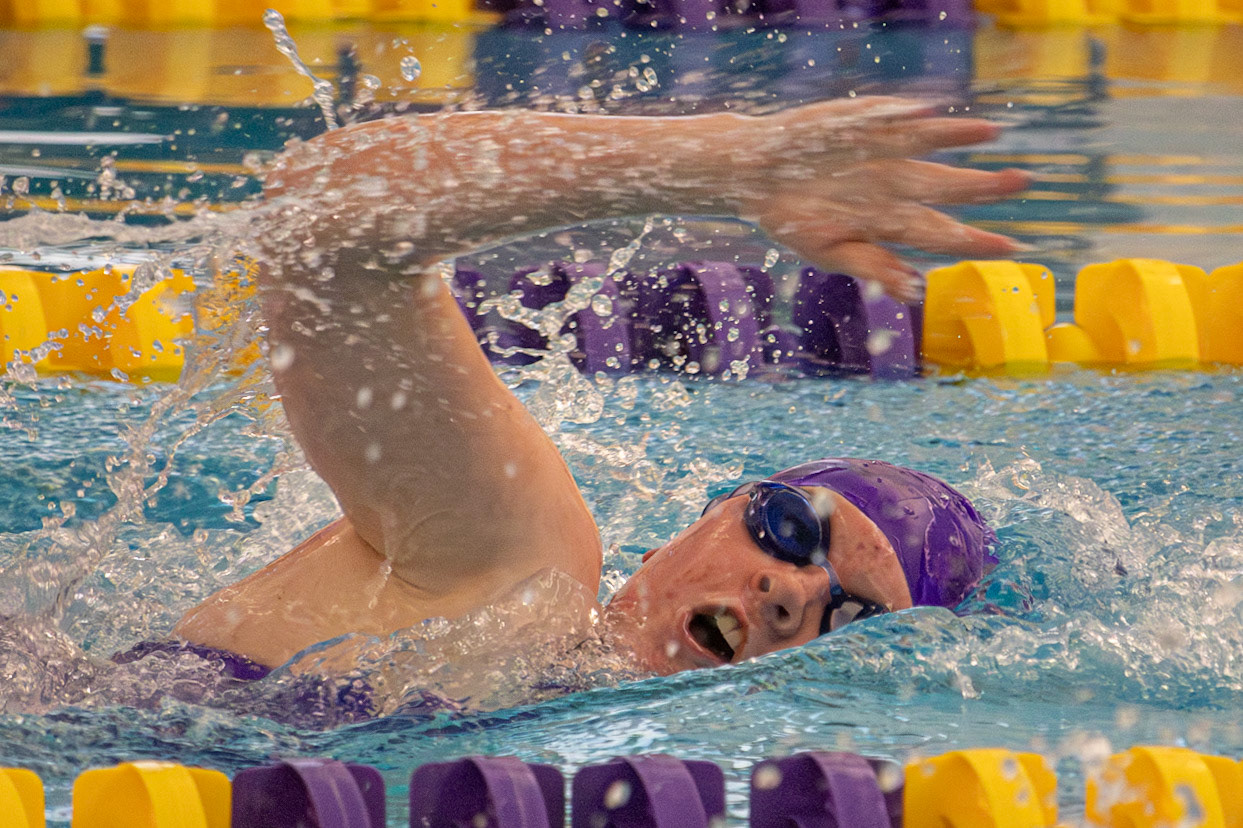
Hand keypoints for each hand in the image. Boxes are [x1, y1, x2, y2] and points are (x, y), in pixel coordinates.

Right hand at [741, 98, 1030, 300]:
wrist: (755, 174)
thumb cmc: (792, 219)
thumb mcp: (828, 251)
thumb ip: (872, 266)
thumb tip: (914, 291)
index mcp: (889, 222)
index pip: (941, 233)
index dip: (974, 241)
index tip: (1011, 248)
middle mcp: (895, 185)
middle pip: (947, 186)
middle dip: (983, 186)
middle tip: (1023, 181)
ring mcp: (881, 152)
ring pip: (928, 145)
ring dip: (958, 139)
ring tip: (989, 134)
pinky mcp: (862, 123)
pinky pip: (889, 118)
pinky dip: (907, 117)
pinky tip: (929, 113)